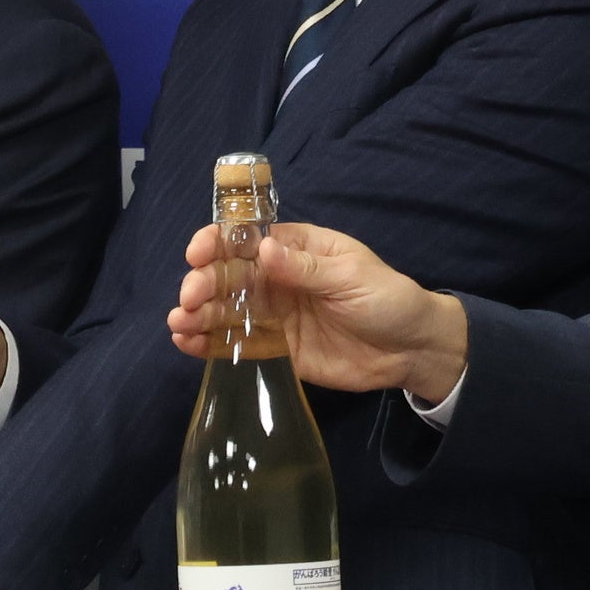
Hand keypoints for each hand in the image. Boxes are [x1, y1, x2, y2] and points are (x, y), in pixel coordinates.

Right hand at [168, 221, 468, 401]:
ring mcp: (271, 314)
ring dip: (196, 313)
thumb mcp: (351, 276)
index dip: (218, 242)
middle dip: (202, 283)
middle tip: (190, 299)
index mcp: (294, 249)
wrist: (411, 351)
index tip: (199, 254)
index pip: (246, 239)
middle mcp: (275, 278)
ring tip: (178, 324)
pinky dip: (207, 343)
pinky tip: (185, 343)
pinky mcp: (273, 349)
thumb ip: (306, 268)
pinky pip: (234, 343)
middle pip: (227, 275)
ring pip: (224, 309)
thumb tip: (263, 251)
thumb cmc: (387, 299)